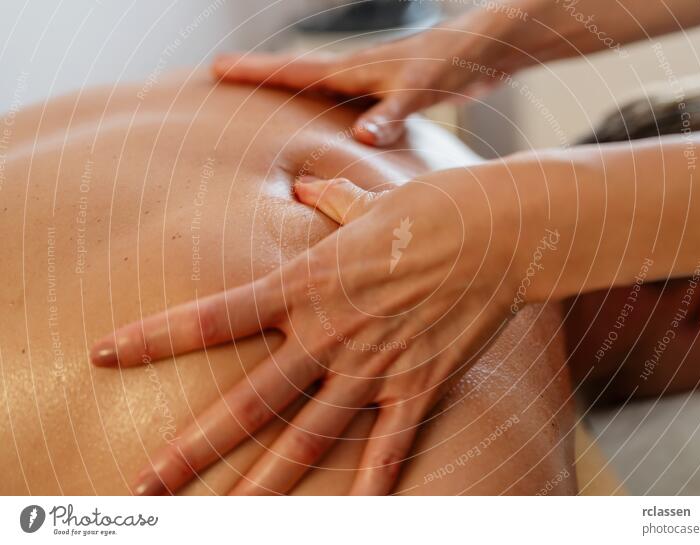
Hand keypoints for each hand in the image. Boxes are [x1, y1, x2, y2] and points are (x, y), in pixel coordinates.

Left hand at [91, 163, 549, 494]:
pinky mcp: (419, 385)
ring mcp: (375, 365)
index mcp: (308, 283)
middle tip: (148, 483)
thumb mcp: (369, 200)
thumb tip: (307, 182)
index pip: (215, 316)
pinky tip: (352, 520)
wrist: (499, 228)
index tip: (104, 354)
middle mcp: (331, 332)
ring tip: (224, 519)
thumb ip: (331, 199)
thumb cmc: (431, 206)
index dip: (154, 338)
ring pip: (307, 439)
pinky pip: (388, 447)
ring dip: (263, 486)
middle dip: (194, 446)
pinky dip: (370, 487)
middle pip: (250, 402)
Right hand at [212, 4, 534, 145]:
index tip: (217, 67)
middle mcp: (356, 72)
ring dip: (287, 89)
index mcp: (356, 70)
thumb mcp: (421, 91)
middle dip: (259, 74)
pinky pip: (343, 98)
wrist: (484, 49)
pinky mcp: (386, 91)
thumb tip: (362, 136)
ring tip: (258, 97)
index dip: (256, 71)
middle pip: (297, 73)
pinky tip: (325, 120)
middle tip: (221, 75)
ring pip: (318, 85)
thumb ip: (393, 114)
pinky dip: (323, 105)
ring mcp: (369, 80)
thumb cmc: (453, 64)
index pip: (296, 71)